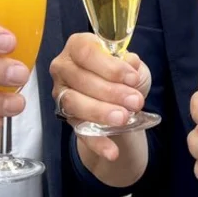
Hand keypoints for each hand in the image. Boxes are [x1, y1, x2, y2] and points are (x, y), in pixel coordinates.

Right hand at [48, 32, 149, 161]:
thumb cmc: (123, 74)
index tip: (132, 78)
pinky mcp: (67, 118)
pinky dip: (97, 142)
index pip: (86, 52)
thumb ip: (130, 63)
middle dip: (110, 92)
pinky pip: (79, 131)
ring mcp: (62, 94)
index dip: (109, 66)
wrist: (122, 99)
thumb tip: (130, 62)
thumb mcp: (132, 64)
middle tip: (135, 102)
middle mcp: (64, 68)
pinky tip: (112, 151)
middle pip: (80, 79)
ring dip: (100, 112)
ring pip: (74, 103)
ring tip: (123, 119)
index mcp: (78, 46)